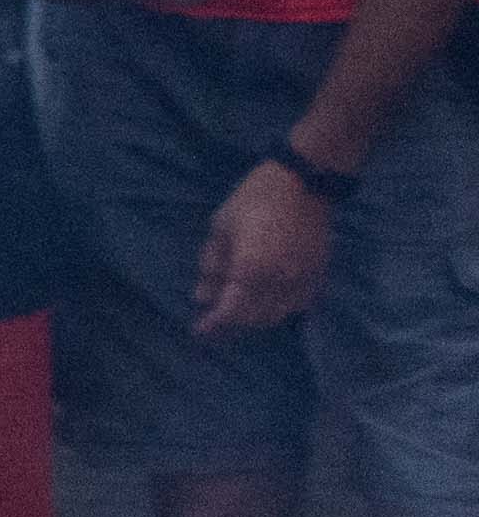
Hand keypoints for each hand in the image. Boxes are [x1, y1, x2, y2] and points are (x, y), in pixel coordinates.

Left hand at [195, 160, 333, 339]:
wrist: (304, 183)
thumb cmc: (254, 200)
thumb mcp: (221, 228)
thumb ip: (211, 267)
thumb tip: (201, 298)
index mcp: (251, 270)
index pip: (230, 312)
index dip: (213, 326)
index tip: (198, 332)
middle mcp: (279, 282)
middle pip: (253, 320)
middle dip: (231, 326)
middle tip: (213, 325)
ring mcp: (302, 280)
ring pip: (277, 316)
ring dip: (254, 320)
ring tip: (236, 315)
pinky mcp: (318, 275)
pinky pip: (298, 306)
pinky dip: (280, 311)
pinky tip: (265, 305)